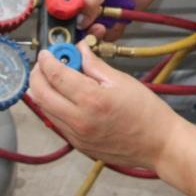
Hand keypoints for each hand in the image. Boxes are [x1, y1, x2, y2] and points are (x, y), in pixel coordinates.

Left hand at [27, 42, 181, 168]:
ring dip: (44, 91)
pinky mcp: (78, 145)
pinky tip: (67, 97)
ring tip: (58, 78)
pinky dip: (54, 106)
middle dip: (37, 75)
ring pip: (44, 110)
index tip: (47, 53)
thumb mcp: (122, 81)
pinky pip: (56, 122)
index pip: (55, 76)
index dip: (47, 61)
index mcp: (91, 100)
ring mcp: (76, 136)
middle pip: (40, 95)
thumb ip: (95, 65)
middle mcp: (78, 120)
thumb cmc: (146, 112)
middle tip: (47, 64)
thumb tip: (80, 50)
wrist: (158, 143)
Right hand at [62, 0, 167, 41]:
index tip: (69, 21)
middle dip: (80, 28)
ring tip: (103, 23)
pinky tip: (116, 19)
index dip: (61, 16)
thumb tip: (80, 21)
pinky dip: (112, 32)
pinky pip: (107, 34)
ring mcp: (98, 9)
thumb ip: (87, 1)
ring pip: (89, 32)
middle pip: (71, 24)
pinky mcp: (113, 17)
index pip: (55, 6)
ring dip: (97, 31)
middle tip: (88, 24)